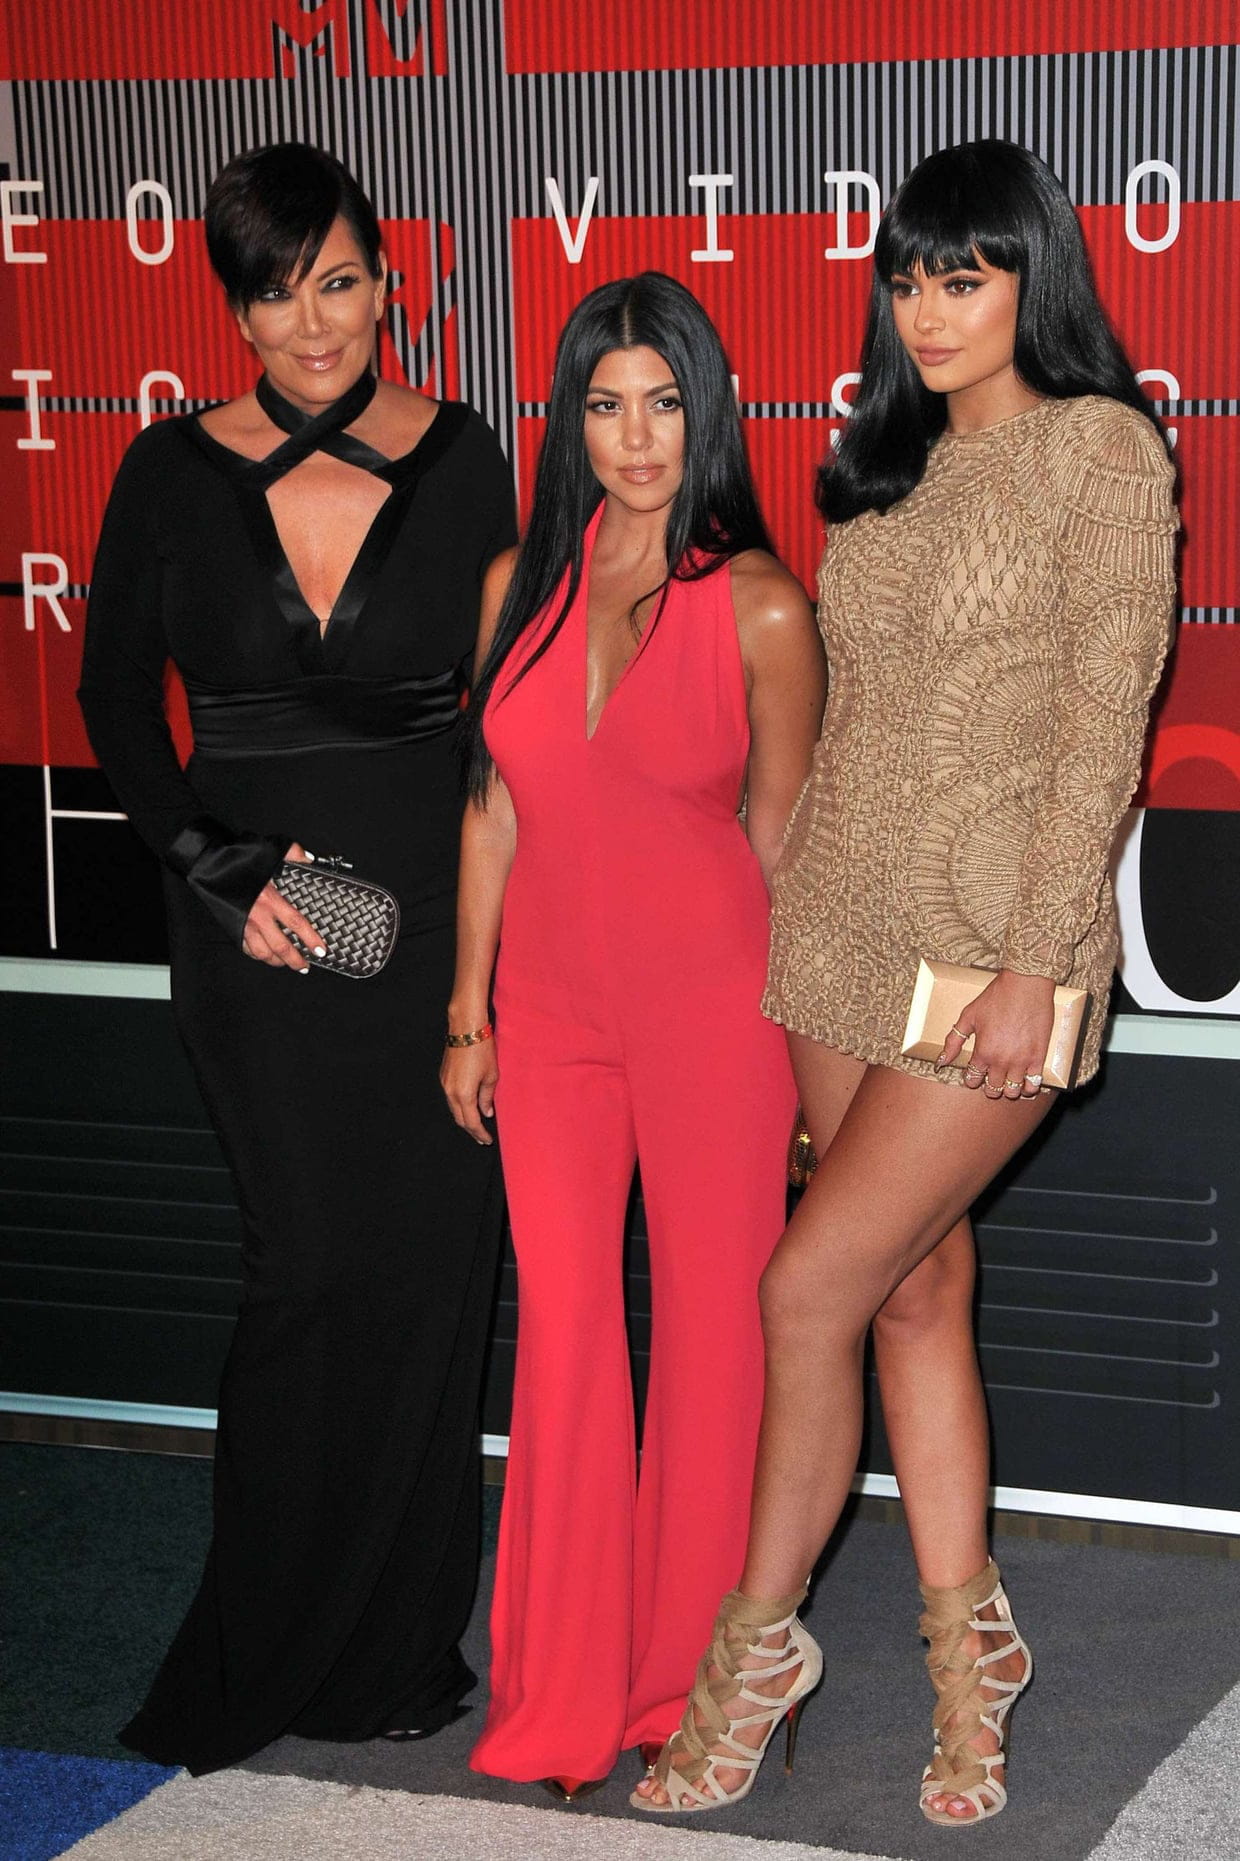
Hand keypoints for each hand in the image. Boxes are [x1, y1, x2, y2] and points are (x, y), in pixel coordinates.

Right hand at [241, 842, 324, 971]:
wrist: (209, 864)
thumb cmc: (237, 858)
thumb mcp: (270, 850)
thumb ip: (294, 853)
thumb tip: (310, 859)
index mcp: (270, 899)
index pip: (296, 924)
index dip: (310, 939)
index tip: (320, 950)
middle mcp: (257, 915)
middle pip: (281, 946)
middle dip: (295, 960)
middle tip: (304, 966)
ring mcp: (243, 924)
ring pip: (263, 953)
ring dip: (276, 961)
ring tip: (285, 963)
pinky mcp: (232, 927)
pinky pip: (246, 948)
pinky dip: (257, 955)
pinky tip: (265, 954)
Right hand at [440, 1038, 497, 1144]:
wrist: (465, 1028)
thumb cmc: (482, 1049)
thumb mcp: (491, 1075)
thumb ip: (487, 1097)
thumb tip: (486, 1112)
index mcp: (464, 1094)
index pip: (472, 1122)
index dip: (480, 1133)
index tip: (487, 1140)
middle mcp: (450, 1092)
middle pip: (460, 1119)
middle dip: (471, 1130)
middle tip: (482, 1137)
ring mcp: (444, 1084)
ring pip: (453, 1109)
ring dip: (465, 1118)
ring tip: (476, 1125)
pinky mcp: (443, 1076)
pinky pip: (450, 1098)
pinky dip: (460, 1106)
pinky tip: (468, 1106)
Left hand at [936, 970, 1055, 1100]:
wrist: (1025, 985)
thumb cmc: (996, 997)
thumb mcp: (968, 1016)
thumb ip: (953, 1041)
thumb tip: (941, 1061)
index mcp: (983, 1052)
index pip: (973, 1080)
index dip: (971, 1080)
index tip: (974, 1076)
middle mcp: (1001, 1061)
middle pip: (993, 1090)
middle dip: (989, 1087)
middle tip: (991, 1080)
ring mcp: (1021, 1061)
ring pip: (1013, 1092)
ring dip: (1009, 1089)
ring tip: (1008, 1082)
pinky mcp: (1039, 1057)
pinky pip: (1034, 1085)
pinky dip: (1029, 1087)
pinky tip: (1026, 1081)